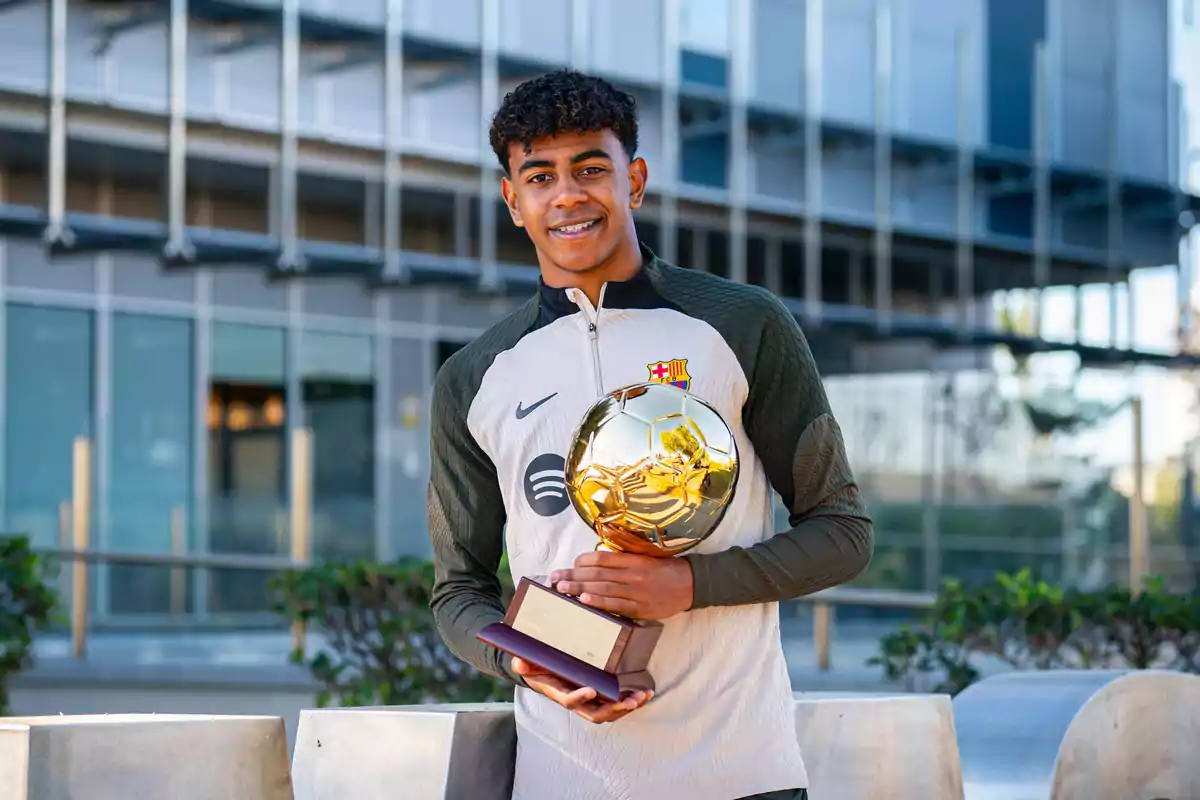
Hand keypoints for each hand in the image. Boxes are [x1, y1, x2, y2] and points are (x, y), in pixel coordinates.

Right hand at [511, 657, 651, 723]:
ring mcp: (589, 701)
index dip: (580, 698)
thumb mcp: (526, 663)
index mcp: (559, 693)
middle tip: (629, 700)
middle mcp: (576, 701)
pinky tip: (646, 694)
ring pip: (610, 712)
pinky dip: (632, 701)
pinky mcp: (599, 697)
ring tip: (642, 697)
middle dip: (614, 708)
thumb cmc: (536, 668)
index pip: (569, 701)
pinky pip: (617, 704)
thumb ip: (523, 664)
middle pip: (596, 713)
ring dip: (627, 706)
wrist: (541, 674)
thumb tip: (519, 662)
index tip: (591, 690)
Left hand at [549, 550, 693, 620]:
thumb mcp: (646, 557)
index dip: (582, 561)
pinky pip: (617, 605)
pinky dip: (600, 603)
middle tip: (555, 579)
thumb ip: (624, 559)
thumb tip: (597, 560)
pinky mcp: (641, 608)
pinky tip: (585, 601)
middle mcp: (633, 574)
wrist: (692, 584)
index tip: (570, 565)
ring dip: (580, 589)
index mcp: (634, 559)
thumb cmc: (667, 569)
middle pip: (597, 574)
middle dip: (574, 576)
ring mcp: (637, 592)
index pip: (602, 558)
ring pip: (603, 589)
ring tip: (562, 589)